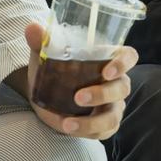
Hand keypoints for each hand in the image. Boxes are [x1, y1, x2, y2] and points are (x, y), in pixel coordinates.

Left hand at [22, 22, 137, 139]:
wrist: (43, 92)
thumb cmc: (53, 66)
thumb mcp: (45, 53)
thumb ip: (42, 40)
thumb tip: (32, 28)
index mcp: (108, 58)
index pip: (129, 56)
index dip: (124, 63)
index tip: (107, 71)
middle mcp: (115, 82)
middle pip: (122, 88)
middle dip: (102, 94)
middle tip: (79, 97)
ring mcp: (112, 105)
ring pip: (113, 116)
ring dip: (92, 121)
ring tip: (67, 123)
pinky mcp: (104, 125)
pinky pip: (103, 132)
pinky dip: (86, 132)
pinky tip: (68, 128)